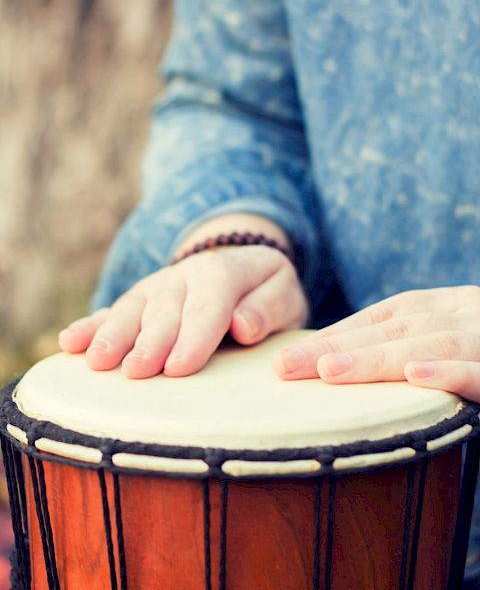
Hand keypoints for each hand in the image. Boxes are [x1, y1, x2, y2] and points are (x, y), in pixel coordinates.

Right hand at [59, 246, 307, 377]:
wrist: (239, 268)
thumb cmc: (264, 293)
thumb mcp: (284, 294)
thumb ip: (270, 307)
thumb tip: (244, 326)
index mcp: (224, 272)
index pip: (209, 304)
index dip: (194, 336)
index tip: (180, 367)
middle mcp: (184, 276)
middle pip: (165, 309)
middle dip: (150, 341)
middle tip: (136, 371)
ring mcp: (157, 287)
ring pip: (132, 309)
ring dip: (113, 334)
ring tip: (97, 362)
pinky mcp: (139, 301)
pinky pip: (112, 310)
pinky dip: (91, 326)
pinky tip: (71, 342)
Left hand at [273, 286, 479, 400]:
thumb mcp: (449, 335)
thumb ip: (408, 343)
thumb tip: (342, 364)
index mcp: (441, 307)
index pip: (380, 319)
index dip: (334, 336)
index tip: (287, 358)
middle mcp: (459, 315)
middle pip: (393, 330)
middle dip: (336, 347)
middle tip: (285, 366)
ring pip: (431, 344)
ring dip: (378, 357)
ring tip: (329, 369)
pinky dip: (449, 371)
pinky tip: (414, 375)